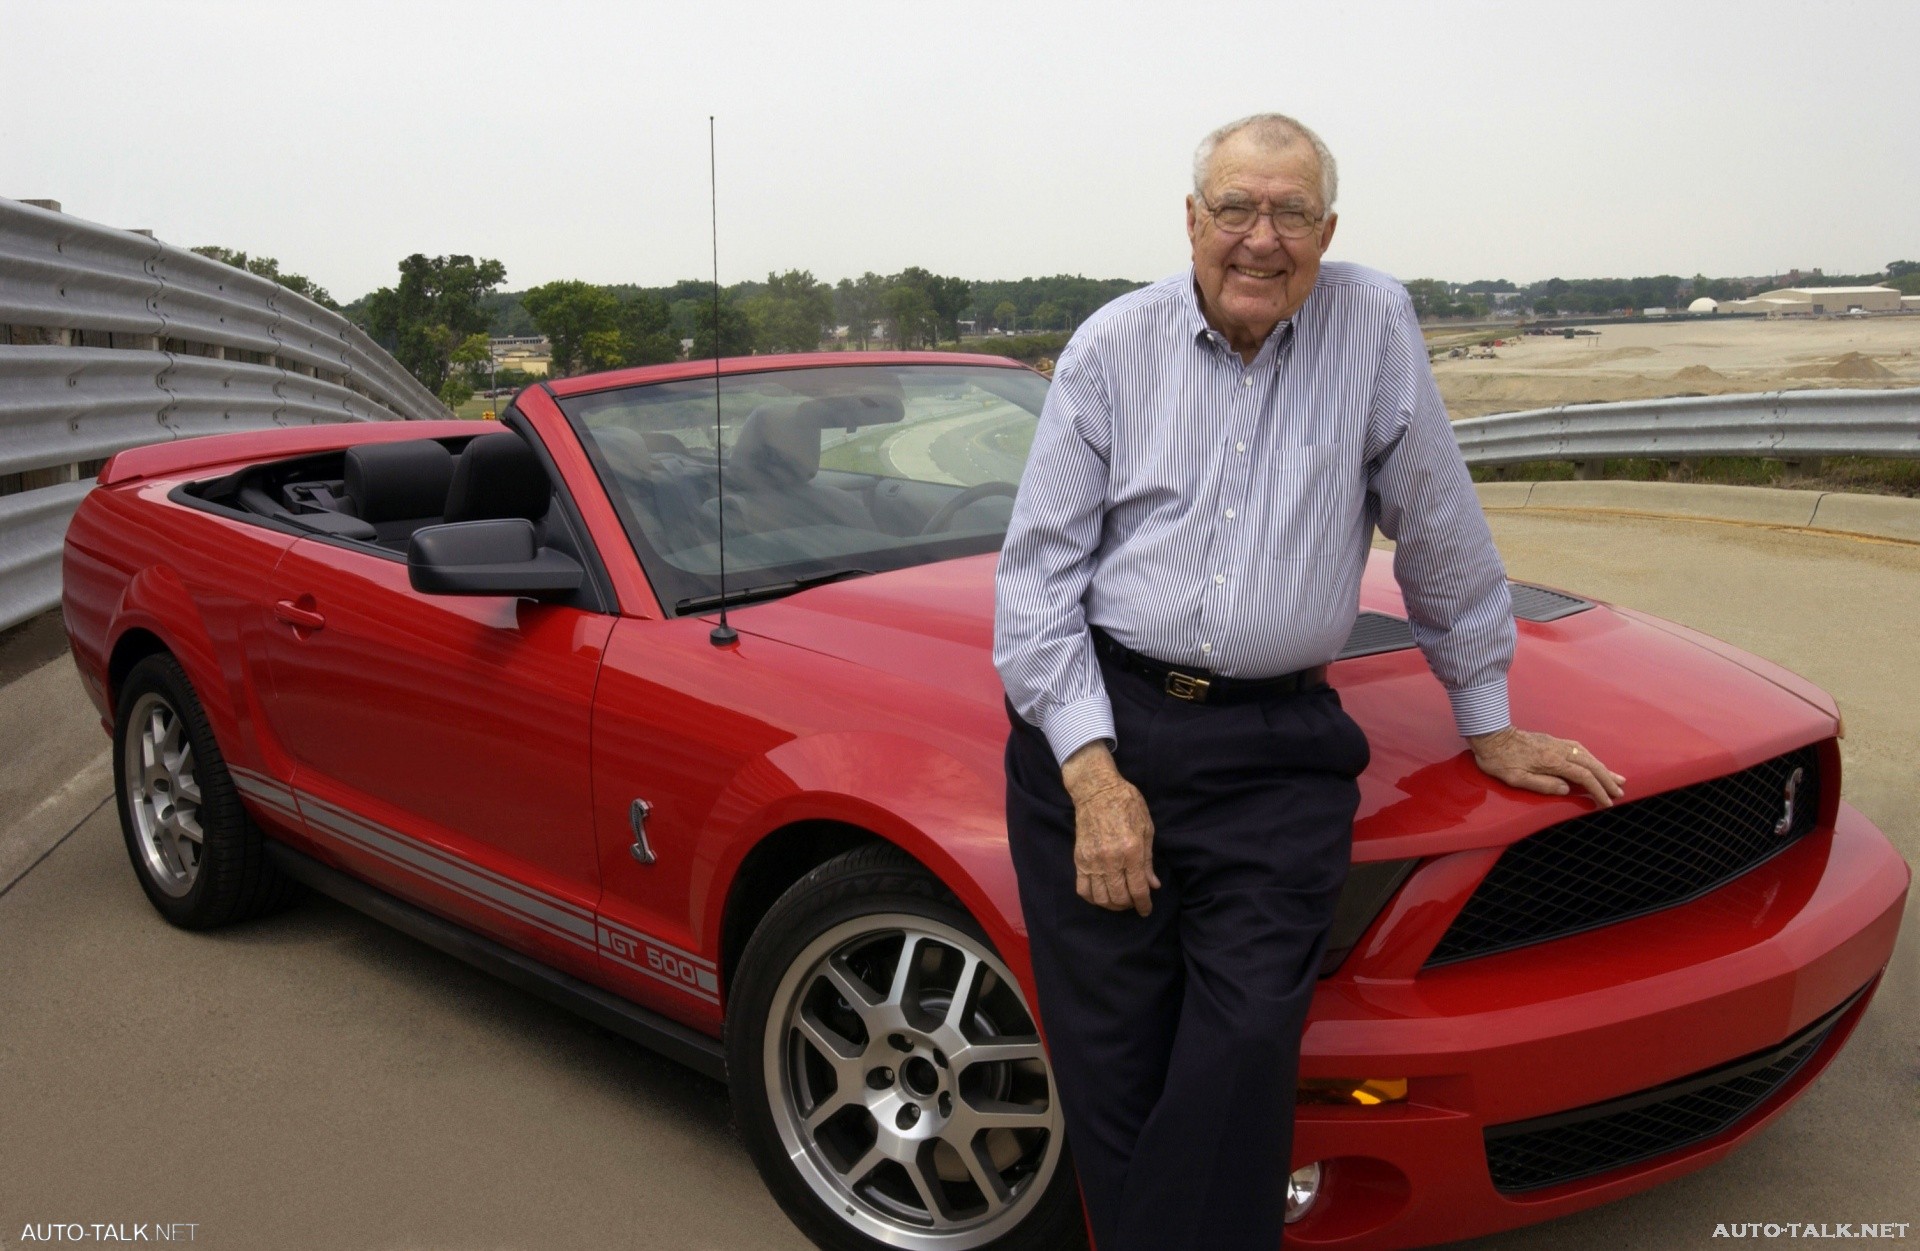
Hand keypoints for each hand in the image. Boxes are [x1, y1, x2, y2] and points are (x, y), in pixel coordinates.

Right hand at [1059, 741, 1160, 914]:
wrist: (1096, 790)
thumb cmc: (1127, 804)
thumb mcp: (1146, 829)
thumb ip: (1148, 860)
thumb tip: (1152, 885)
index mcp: (1131, 850)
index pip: (1137, 889)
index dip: (1144, 904)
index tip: (1146, 910)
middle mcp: (1110, 859)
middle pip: (1119, 898)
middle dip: (1129, 905)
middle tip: (1134, 901)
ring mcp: (1092, 861)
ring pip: (1100, 898)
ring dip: (1111, 904)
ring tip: (1119, 899)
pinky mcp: (1079, 859)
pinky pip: (1083, 889)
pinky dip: (1093, 898)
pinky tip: (1101, 894)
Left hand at [1467, 727, 1626, 807]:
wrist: (1490, 735)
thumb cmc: (1499, 760)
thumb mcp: (1516, 778)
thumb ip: (1543, 784)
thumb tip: (1567, 789)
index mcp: (1551, 761)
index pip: (1583, 776)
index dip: (1597, 790)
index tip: (1607, 802)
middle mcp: (1558, 749)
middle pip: (1591, 764)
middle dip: (1607, 779)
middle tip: (1620, 792)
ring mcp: (1556, 743)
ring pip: (1587, 755)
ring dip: (1603, 768)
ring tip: (1617, 778)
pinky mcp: (1552, 741)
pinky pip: (1579, 749)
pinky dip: (1592, 758)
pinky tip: (1595, 763)